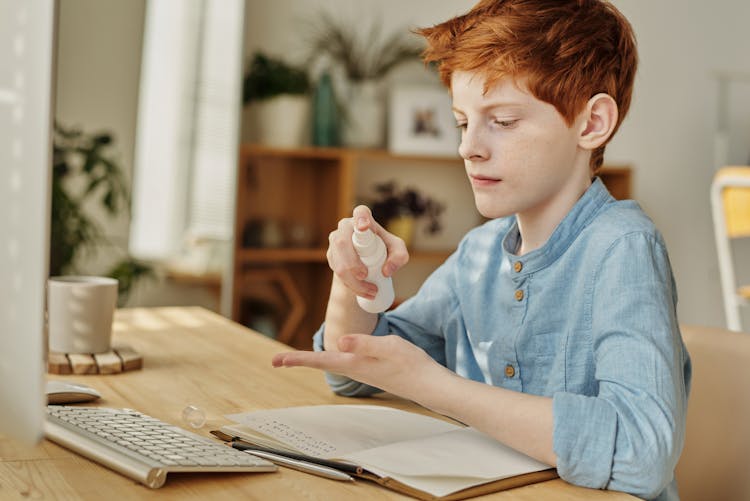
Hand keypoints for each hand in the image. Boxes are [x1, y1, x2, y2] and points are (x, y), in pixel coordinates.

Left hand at [272, 334, 451, 401]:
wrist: (429, 385)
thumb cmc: (412, 365)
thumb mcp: (389, 347)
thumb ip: (364, 344)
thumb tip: (340, 341)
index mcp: (355, 363)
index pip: (321, 360)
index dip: (298, 359)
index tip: (277, 361)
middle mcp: (355, 369)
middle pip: (322, 363)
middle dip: (299, 361)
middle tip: (276, 361)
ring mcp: (363, 371)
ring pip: (332, 363)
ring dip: (313, 360)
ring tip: (294, 358)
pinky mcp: (372, 369)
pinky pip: (345, 363)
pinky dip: (331, 359)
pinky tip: (333, 354)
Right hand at [327, 205, 408, 299]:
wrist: (369, 261)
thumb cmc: (385, 249)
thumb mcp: (397, 252)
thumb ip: (399, 257)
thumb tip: (386, 271)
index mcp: (363, 219)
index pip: (360, 212)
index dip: (361, 218)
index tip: (364, 227)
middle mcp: (345, 227)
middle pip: (342, 243)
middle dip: (352, 263)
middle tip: (365, 276)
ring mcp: (335, 241)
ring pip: (338, 262)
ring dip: (353, 281)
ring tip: (371, 292)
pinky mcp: (331, 256)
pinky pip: (337, 272)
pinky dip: (350, 285)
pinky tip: (363, 293)